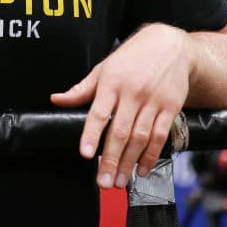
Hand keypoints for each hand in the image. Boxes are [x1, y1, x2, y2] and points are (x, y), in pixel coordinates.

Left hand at [50, 23, 191, 188]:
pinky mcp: (170, 107)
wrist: (170, 45)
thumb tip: (56, 99)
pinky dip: (151, 155)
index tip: (85, 153)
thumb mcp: (104, 68)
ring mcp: (153, 101)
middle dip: (110, 159)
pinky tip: (142, 169)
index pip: (99, 112)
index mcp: (112, 82)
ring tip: (119, 181)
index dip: (91, 134)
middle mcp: (133, 93)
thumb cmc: (132, 57)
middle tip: (103, 182)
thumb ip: (81, 89)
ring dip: (129, 162)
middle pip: (120, 131)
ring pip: (140, 137)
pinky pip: (160, 136)